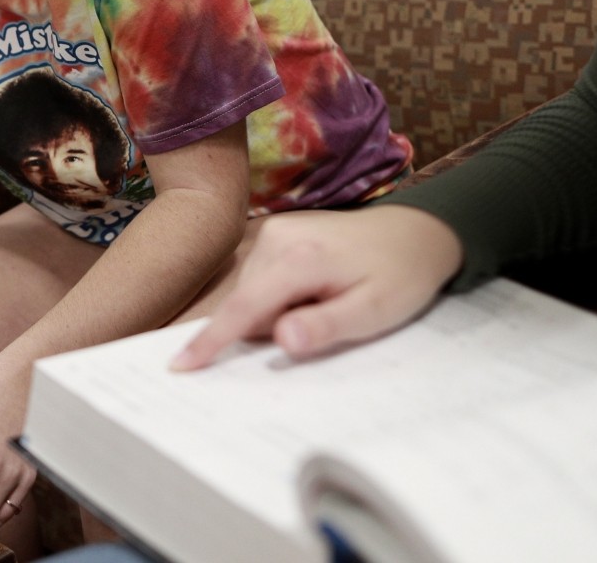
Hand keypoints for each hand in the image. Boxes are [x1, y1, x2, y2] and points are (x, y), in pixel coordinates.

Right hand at [171, 205, 464, 367]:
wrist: (417, 232)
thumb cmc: (401, 276)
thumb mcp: (375, 312)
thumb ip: (326, 326)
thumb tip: (282, 339)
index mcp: (300, 258)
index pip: (244, 308)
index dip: (212, 340)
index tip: (180, 365)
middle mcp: (277, 238)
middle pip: (248, 306)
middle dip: (275, 327)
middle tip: (329, 318)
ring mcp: (274, 232)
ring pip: (253, 295)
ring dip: (279, 312)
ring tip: (327, 301)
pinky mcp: (275, 232)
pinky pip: (261, 281)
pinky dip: (280, 297)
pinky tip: (315, 291)